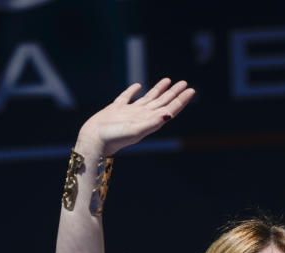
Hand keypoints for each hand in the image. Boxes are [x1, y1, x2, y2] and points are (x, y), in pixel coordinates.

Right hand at [75, 78, 194, 157]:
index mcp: (149, 121)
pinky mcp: (116, 110)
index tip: (191, 90)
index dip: (181, 100)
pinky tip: (138, 86)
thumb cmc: (113, 138)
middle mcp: (142, 117)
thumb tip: (168, 116)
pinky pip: (127, 97)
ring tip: (168, 80)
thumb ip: (152, 123)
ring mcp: (129, 113)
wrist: (93, 141)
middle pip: (162, 102)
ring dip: (159, 90)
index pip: (169, 109)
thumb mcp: (135, 131)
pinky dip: (133, 91)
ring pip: (148, 98)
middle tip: (185, 83)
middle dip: (174, 93)